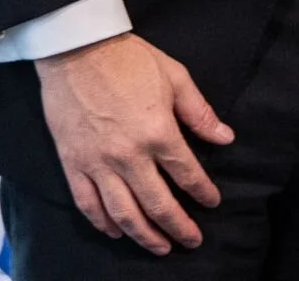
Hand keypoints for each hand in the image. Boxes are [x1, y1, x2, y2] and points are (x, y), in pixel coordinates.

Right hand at [36, 33, 233, 254]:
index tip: (213, 203)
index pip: (187, 174)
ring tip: (160, 248)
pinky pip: (87, 203)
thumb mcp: (177, 78)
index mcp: (159, 132)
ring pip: (123, 212)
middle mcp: (129, 155)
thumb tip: (226, 137)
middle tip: (191, 241)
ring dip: (143, 235)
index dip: (203, 192)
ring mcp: (97, 163)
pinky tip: (117, 231)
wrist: (77, 51)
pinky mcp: (72, 164)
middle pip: (157, 203)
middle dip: (178, 227)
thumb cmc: (131, 60)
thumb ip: (200, 113)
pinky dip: (102, 222)